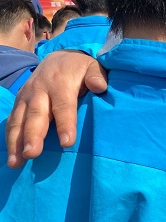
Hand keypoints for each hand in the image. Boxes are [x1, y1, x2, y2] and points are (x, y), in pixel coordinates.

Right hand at [5, 50, 107, 167]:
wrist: (58, 59)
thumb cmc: (80, 69)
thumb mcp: (92, 67)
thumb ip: (96, 76)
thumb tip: (99, 86)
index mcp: (60, 83)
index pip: (63, 105)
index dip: (65, 124)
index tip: (66, 143)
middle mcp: (39, 90)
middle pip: (36, 114)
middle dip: (33, 135)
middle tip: (32, 153)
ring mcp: (26, 97)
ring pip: (19, 120)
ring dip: (16, 141)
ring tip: (16, 162)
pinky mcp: (19, 103)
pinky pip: (12, 121)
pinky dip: (10, 138)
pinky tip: (12, 156)